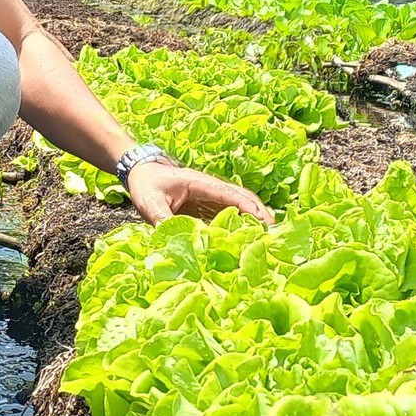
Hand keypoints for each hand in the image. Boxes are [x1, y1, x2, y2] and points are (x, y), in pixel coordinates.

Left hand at [124, 160, 273, 226]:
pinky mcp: (206, 208)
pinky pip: (227, 216)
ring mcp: (210, 198)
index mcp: (201, 183)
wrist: (140, 173)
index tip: (265, 222)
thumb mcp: (150, 203)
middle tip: (275, 234)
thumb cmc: (146, 184)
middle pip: (243, 198)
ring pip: (239, 207)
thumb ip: (162, 220)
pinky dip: (240, 226)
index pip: (231, 194)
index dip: (250, 207)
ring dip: (254, 220)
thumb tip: (175, 240)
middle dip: (260, 214)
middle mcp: (211, 189)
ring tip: (267, 240)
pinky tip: (246, 241)